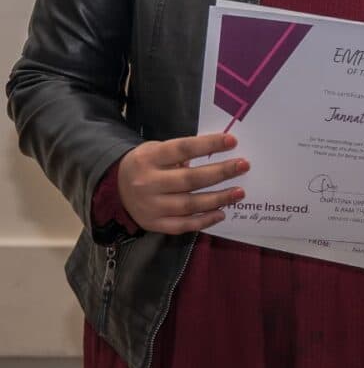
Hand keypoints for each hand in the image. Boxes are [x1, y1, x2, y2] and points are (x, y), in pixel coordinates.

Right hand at [117, 132, 248, 233]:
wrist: (115, 188)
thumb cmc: (146, 164)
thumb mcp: (157, 150)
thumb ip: (181, 152)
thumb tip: (218, 153)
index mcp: (149, 158)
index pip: (183, 149)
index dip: (208, 145)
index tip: (232, 142)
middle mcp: (147, 183)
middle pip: (190, 179)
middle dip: (221, 172)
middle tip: (244, 166)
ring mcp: (150, 206)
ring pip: (189, 204)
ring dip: (218, 199)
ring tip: (239, 193)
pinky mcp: (153, 224)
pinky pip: (183, 225)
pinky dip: (204, 221)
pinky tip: (221, 213)